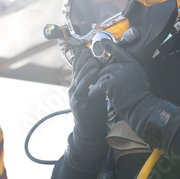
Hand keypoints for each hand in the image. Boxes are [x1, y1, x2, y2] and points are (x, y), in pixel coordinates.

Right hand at [66, 47, 108, 170]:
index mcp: (78, 85)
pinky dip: (88, 78)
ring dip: (86, 66)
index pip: (79, 68)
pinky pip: (82, 87)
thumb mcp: (96, 94)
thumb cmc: (95, 113)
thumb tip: (105, 70)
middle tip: (88, 48)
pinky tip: (94, 72)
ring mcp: (74, 95)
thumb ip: (98, 82)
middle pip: (77, 70)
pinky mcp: (77, 102)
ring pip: (79, 77)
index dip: (82, 57)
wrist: (90, 131)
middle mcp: (74, 88)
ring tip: (93, 58)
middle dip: (82, 58)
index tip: (87, 47)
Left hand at [89, 40, 152, 132]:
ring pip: (102, 76)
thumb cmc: (140, 97)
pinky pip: (98, 85)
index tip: (104, 41)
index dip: (113, 47)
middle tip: (99, 83)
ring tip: (98, 92)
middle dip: (102, 76)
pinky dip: (94, 91)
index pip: (122, 53)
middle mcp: (127, 67)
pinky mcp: (111, 83)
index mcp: (134, 65)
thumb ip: (128, 73)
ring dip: (99, 85)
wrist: (141, 107)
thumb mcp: (138, 80)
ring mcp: (118, 74)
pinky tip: (92, 94)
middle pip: (108, 68)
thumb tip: (116, 71)